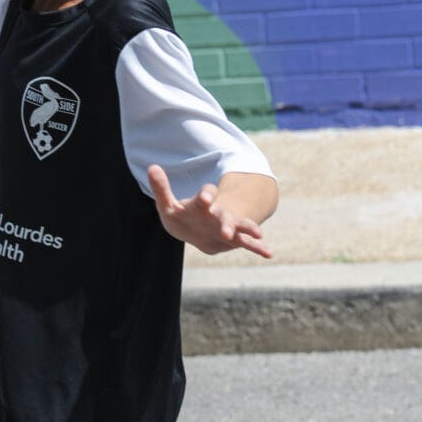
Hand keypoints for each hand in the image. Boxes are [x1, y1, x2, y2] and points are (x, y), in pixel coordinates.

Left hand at [147, 166, 273, 259]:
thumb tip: (152, 167)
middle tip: (226, 229)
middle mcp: (217, 214)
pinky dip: (258, 248)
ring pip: (239, 227)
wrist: (195, 231)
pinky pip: (247, 244)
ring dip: (247, 230)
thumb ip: (161, 189)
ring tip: (259, 234)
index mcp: (202, 203)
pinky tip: (269, 253)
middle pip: (224, 214)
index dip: (206, 195)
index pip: (206, 195)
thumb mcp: (168, 205)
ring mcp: (227, 227)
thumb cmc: (182, 216)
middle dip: (226, 221)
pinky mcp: (233, 240)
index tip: (205, 198)